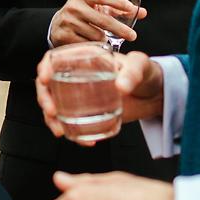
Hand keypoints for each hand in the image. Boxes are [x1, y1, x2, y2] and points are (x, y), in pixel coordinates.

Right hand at [36, 50, 164, 142]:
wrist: (155, 94)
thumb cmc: (146, 72)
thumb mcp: (140, 66)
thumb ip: (132, 73)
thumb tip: (121, 87)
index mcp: (83, 58)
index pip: (56, 58)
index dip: (45, 67)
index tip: (45, 78)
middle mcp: (76, 76)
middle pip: (49, 85)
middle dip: (44, 99)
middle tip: (52, 111)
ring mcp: (79, 96)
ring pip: (55, 106)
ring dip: (52, 120)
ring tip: (60, 132)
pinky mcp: (86, 114)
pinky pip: (71, 124)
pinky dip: (72, 134)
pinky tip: (84, 141)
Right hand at [48, 0, 145, 47]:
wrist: (56, 25)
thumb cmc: (82, 15)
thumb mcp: (96, 8)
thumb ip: (118, 9)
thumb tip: (143, 13)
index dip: (118, 2)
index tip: (131, 9)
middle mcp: (74, 7)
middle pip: (103, 20)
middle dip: (121, 29)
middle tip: (132, 36)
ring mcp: (68, 22)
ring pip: (97, 36)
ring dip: (103, 40)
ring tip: (98, 37)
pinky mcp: (64, 36)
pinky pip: (88, 45)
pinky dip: (93, 47)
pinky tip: (90, 43)